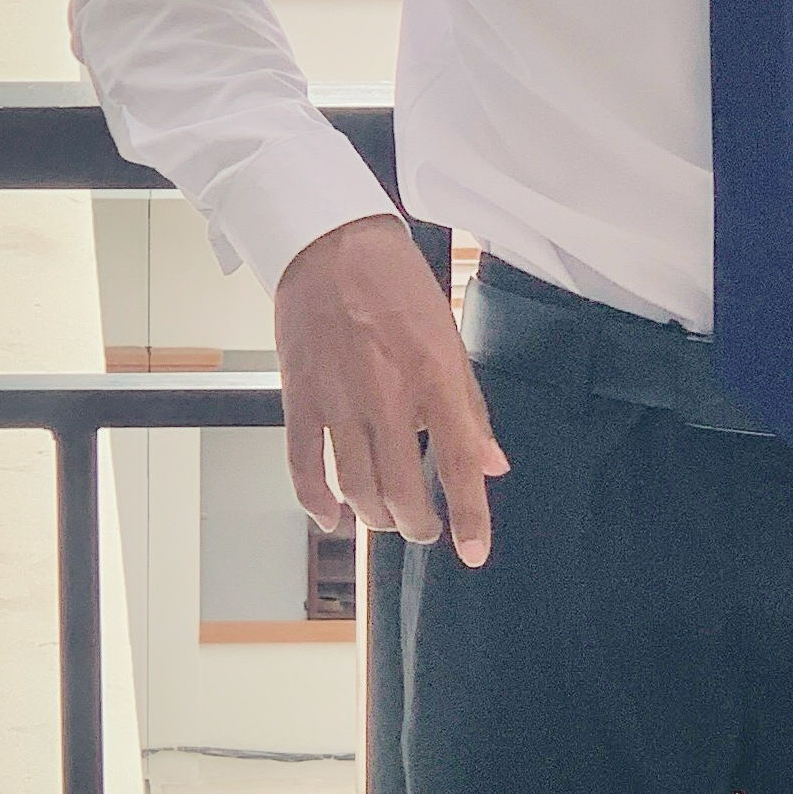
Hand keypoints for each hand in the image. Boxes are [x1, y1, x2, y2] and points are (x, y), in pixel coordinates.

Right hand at [272, 212, 508, 564]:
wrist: (330, 242)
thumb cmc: (397, 283)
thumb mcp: (448, 335)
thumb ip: (469, 405)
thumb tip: (493, 462)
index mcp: (433, 374)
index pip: (458, 460)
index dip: (470, 514)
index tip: (474, 551)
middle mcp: (387, 394)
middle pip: (401, 488)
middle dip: (416, 524)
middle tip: (425, 531)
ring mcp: (338, 398)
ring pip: (355, 487)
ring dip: (373, 518)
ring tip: (386, 521)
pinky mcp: (299, 396)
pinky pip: (304, 466)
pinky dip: (316, 502)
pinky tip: (331, 519)